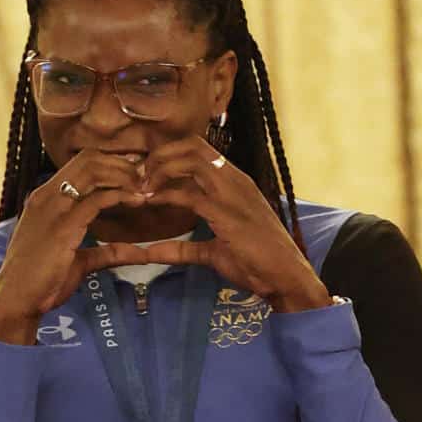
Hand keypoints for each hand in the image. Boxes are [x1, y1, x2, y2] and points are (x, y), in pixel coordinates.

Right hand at [0, 146, 172, 341]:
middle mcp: (46, 196)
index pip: (82, 162)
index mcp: (45, 198)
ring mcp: (52, 209)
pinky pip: (98, 198)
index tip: (138, 172)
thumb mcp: (80, 261)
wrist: (16, 303)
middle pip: (90, 159)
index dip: (113, 162)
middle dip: (123, 164)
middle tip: (147, 178)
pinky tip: (138, 201)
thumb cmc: (43, 281)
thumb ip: (108, 252)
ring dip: (125, 176)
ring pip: (94, 171)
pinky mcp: (62, 226)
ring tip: (146, 188)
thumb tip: (140, 253)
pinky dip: (122, 195)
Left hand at [115, 137, 330, 311]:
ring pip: (191, 160)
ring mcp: (232, 193)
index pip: (199, 151)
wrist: (283, 274)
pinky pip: (189, 194)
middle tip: (139, 177)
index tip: (146, 175)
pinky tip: (150, 202)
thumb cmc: (256, 261)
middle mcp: (234, 180)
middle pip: (193, 146)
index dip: (169, 156)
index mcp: (235, 183)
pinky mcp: (225, 212)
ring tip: (141, 187)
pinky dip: (165, 195)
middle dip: (161, 155)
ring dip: (161, 169)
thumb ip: (181, 249)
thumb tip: (148, 253)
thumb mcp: (212, 252)